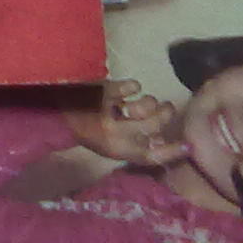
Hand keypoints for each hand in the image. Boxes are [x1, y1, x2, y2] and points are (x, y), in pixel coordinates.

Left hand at [64, 80, 187, 165]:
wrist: (53, 111)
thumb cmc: (86, 130)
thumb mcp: (110, 146)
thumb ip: (135, 145)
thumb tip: (163, 140)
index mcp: (119, 150)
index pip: (152, 156)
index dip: (173, 152)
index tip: (188, 143)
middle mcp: (116, 133)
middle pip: (155, 125)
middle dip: (166, 115)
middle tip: (168, 108)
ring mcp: (109, 111)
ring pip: (147, 105)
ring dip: (149, 102)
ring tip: (142, 101)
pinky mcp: (104, 91)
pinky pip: (132, 86)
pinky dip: (134, 86)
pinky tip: (128, 89)